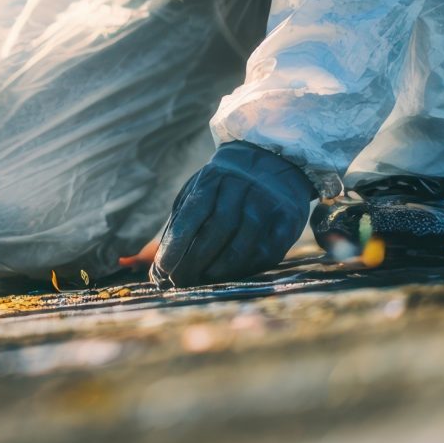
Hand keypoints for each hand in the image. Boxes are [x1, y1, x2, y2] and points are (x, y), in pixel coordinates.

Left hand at [148, 141, 313, 286]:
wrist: (275, 161)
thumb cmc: (225, 185)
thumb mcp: (198, 191)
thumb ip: (179, 223)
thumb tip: (155, 262)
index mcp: (214, 177)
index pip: (192, 214)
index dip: (176, 246)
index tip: (162, 270)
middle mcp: (243, 187)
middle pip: (216, 231)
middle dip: (194, 262)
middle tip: (179, 282)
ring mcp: (268, 204)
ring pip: (243, 245)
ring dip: (219, 270)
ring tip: (203, 281)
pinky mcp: (288, 221)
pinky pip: (267, 253)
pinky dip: (246, 269)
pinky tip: (231, 275)